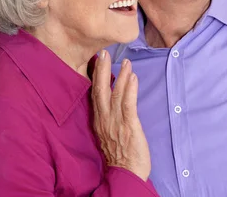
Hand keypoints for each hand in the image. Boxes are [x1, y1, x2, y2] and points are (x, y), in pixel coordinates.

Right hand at [92, 50, 150, 180]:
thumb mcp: (108, 133)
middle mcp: (104, 119)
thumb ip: (108, 117)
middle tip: (103, 52)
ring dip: (120, 75)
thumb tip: (112, 101)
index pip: (94, 94)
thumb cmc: (120, 155)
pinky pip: (128, 104)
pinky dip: (130, 89)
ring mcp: (115, 122)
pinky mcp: (129, 126)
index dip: (95, 77)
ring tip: (125, 60)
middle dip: (101, 70)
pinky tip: (132, 77)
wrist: (125, 174)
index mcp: (99, 120)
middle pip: (100, 90)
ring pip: (116, 94)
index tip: (96, 60)